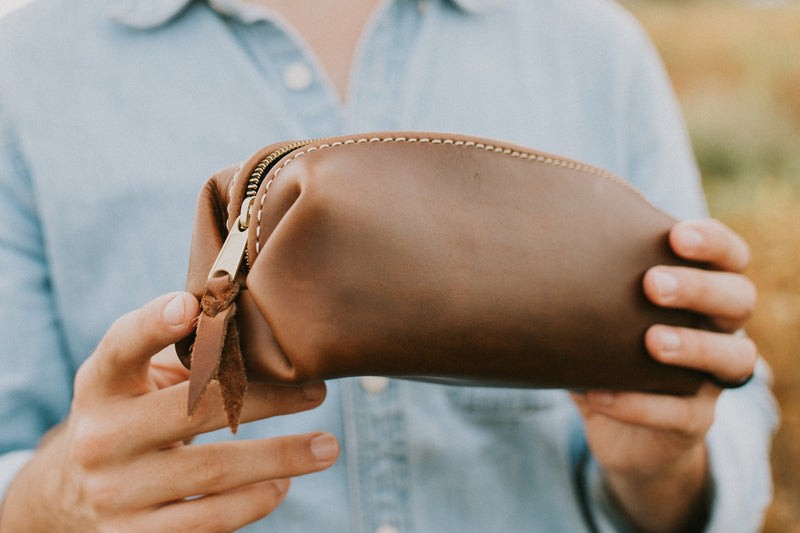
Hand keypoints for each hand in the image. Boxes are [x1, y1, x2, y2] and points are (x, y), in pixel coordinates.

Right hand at [0, 292, 338, 532]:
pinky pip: (211, 520)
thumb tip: (258, 319)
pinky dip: (256, 500)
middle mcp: (101, 439)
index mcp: (101, 387)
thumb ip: (175, 350)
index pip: (121, 348)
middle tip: (318, 390)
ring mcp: (116, 493)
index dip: (154, 324)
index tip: (192, 305)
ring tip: (326, 446)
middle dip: (268, 399)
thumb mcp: (128, 379)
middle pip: (196, 410)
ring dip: (282, 457)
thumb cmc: (125, 417)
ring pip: (214, 472)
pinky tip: (283, 482)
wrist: (68, 496)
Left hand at [571, 219, 758, 532]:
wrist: (620, 430)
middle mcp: (718, 331)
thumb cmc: (608, 350)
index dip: (715, 243)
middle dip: (700, 288)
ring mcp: (712, 379)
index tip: (677, 235)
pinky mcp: (693, 422)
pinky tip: (599, 395)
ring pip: (734, 358)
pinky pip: (682, 414)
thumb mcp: (600, 311)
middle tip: (653, 283)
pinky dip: (640, 405)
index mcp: (700, 293)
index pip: (729, 258)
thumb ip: (588, 274)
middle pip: (739, 299)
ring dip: (693, 345)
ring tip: (652, 341)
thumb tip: (543, 227)